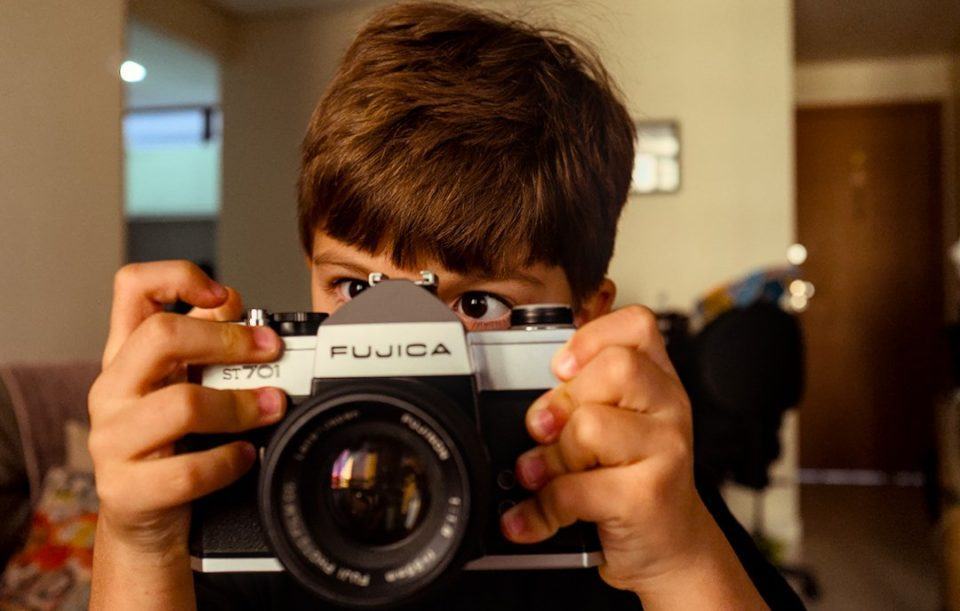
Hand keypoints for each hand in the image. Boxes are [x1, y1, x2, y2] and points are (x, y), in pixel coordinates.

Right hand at [88, 261, 285, 561]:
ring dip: (241, 405)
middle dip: (228, 340)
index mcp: (126, 355)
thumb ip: (203, 341)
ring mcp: (113, 441)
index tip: (222, 296)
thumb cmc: (169, 444)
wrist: (145, 521)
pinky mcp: (127, 490)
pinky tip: (245, 456)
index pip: (132, 287)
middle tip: (270, 351)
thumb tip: (232, 304)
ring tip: (271, 408)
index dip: (179, 277)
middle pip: (160, 337)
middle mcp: (112, 390)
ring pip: (182, 405)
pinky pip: (187, 471)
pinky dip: (228, 462)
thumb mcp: (182, 383)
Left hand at [500, 306, 764, 607]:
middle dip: (563, 401)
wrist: (673, 549)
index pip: (637, 325)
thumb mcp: (616, 427)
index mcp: (659, 381)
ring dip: (550, 457)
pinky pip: (575, 488)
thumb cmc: (636, 481)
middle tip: (546, 431)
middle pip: (613, 369)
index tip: (563, 367)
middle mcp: (669, 408)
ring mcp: (665, 451)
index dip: (592, 337)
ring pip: (589, 426)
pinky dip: (541, 507)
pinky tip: (533, 517)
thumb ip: (583, 398)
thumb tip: (532, 403)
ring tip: (543, 476)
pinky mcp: (646, 497)